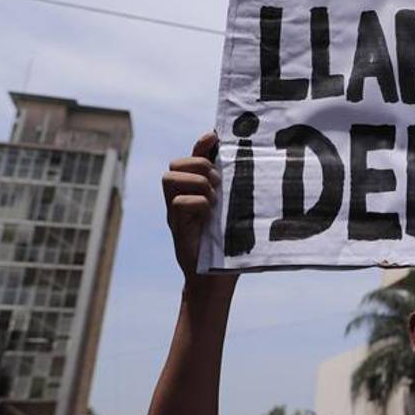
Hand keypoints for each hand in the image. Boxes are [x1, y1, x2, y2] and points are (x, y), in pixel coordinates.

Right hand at [162, 132, 222, 279]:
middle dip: (200, 166)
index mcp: (197, 190)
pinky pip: (178, 201)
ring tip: (214, 199)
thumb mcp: (235, 211)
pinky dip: (197, 203)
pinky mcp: (176, 226)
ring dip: (196, 183)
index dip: (202, 143)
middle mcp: (182, 197)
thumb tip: (244, 163)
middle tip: (219, 184)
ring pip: (170, 177)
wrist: (217, 278)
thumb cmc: (230, 243)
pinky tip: (209, 215)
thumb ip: (235, 188)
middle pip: (176, 163)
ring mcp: (176, 211)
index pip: (193, 156)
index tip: (215, 136)